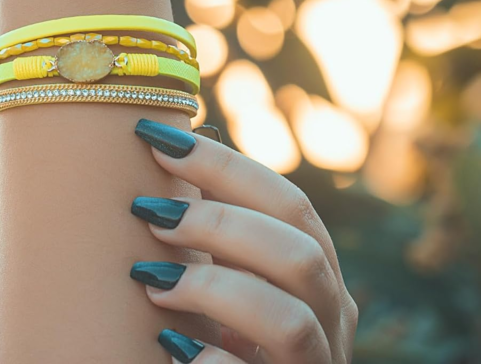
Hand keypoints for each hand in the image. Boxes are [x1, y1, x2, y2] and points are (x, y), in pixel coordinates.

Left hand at [131, 119, 357, 362]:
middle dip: (219, 220)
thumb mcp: (226, 276)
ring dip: (211, 287)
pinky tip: (169, 347)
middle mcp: (331, 319)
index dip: (223, 163)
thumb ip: (215, 232)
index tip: (155, 139)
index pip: (287, 201)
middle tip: (149, 211)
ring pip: (289, 317)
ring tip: (149, 279)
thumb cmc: (222, 334)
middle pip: (300, 250)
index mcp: (317, 272)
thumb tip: (167, 154)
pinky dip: (210, 360)